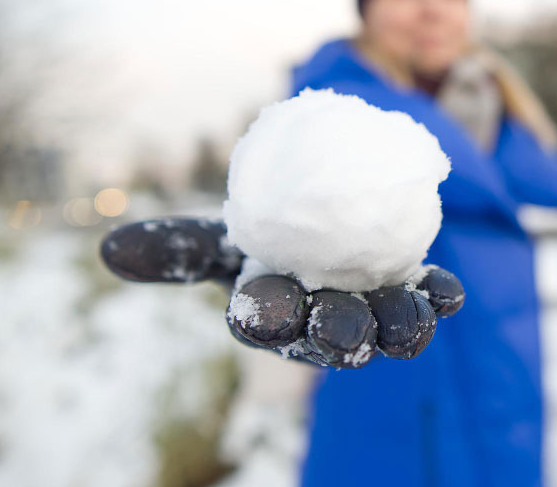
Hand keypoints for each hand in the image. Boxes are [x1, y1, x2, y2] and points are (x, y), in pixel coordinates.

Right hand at [98, 217, 464, 368]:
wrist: (330, 221)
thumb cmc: (266, 237)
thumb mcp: (224, 239)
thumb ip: (179, 246)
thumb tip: (106, 250)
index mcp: (276, 313)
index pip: (265, 319)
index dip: (264, 316)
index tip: (263, 309)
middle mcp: (324, 324)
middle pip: (329, 333)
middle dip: (334, 334)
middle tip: (341, 327)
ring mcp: (373, 315)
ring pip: (385, 327)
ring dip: (397, 325)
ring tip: (408, 317)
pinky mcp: (413, 297)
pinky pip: (429, 301)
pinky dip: (440, 299)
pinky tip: (450, 293)